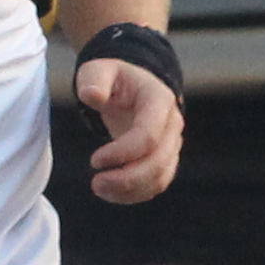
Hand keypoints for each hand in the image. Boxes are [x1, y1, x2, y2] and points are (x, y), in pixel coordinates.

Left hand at [70, 53, 184, 202]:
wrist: (132, 88)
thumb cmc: (114, 79)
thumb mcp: (99, 70)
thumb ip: (94, 79)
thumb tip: (92, 95)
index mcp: (159, 100)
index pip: (148, 136)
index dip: (122, 153)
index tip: (94, 161)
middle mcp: (172, 124)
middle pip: (158, 162)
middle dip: (127, 179)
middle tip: (96, 183)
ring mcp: (172, 144)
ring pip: (160, 177)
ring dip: (130, 190)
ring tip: (99, 188)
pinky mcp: (165, 160)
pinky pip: (156, 184)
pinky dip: (134, 194)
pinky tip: (110, 193)